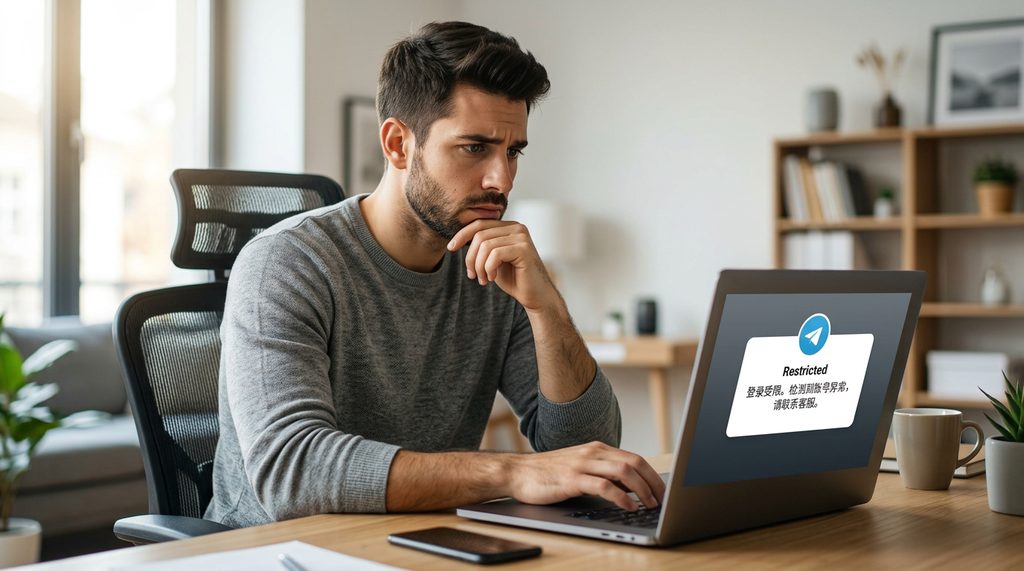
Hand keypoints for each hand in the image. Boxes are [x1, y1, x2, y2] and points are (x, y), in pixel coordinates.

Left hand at [447, 220, 557, 310]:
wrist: (535, 296)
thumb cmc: (514, 279)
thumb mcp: (492, 259)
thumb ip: (481, 247)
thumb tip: (458, 239)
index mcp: (508, 227)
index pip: (479, 224)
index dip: (462, 235)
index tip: (451, 248)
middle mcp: (517, 227)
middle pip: (479, 234)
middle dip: (470, 257)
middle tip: (473, 275)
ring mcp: (522, 237)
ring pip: (485, 245)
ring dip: (479, 266)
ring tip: (483, 279)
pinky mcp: (524, 248)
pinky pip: (495, 254)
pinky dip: (489, 268)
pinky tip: (492, 278)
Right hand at [504, 442, 665, 511]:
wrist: (517, 472)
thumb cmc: (548, 474)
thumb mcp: (580, 468)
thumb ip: (603, 473)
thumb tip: (630, 488)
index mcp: (597, 449)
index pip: (634, 458)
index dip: (653, 475)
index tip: (662, 491)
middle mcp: (593, 453)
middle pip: (635, 462)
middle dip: (653, 482)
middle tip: (662, 500)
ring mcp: (582, 464)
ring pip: (624, 472)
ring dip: (642, 490)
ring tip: (649, 504)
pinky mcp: (572, 479)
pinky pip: (605, 486)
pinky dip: (622, 497)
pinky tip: (628, 506)